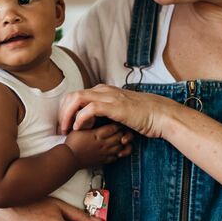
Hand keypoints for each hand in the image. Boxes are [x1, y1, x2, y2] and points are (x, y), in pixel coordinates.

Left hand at [60, 84, 177, 138]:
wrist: (160, 114)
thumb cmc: (142, 116)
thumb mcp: (120, 112)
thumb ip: (107, 113)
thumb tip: (94, 123)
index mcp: (103, 91)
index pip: (76, 95)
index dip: (66, 110)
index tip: (64, 125)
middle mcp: (103, 90)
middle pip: (72, 95)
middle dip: (63, 112)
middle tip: (61, 129)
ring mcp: (108, 97)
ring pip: (77, 99)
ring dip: (68, 115)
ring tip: (66, 130)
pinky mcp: (114, 106)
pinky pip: (89, 109)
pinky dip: (81, 118)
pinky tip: (79, 129)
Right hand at [64, 125, 124, 167]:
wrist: (68, 159)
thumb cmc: (72, 143)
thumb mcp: (78, 128)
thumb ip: (85, 120)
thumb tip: (87, 111)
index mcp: (98, 134)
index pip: (114, 128)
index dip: (116, 124)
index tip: (115, 121)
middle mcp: (103, 144)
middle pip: (119, 137)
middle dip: (120, 132)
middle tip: (118, 129)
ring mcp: (104, 153)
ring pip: (119, 147)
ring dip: (119, 143)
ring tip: (116, 139)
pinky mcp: (102, 161)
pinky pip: (115, 157)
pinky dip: (116, 154)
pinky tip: (112, 150)